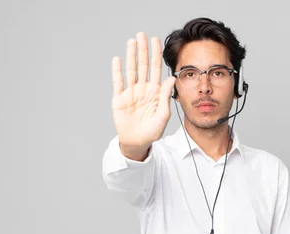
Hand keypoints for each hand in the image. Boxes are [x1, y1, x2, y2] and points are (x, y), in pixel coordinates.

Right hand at [112, 32, 175, 158]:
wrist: (137, 142)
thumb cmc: (152, 131)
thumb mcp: (163, 115)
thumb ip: (166, 96)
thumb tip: (171, 78)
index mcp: (155, 92)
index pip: (156, 69)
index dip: (156, 55)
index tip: (156, 40)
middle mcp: (143, 89)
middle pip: (142, 65)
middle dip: (143, 50)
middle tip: (142, 34)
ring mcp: (130, 93)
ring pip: (131, 70)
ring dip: (131, 56)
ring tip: (132, 42)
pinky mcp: (119, 99)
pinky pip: (118, 82)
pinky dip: (117, 71)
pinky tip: (118, 59)